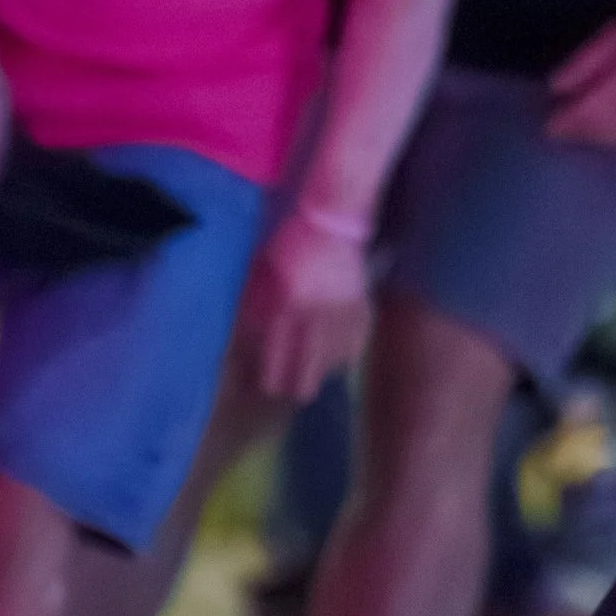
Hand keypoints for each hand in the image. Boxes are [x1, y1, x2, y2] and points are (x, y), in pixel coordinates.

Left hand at [249, 207, 371, 405]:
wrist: (335, 219)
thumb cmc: (294, 240)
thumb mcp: (268, 266)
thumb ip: (261, 297)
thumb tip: (253, 327)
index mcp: (294, 297)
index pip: (282, 342)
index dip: (276, 367)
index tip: (269, 385)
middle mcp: (320, 308)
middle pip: (312, 355)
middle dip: (302, 379)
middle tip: (295, 396)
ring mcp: (346, 308)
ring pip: (337, 349)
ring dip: (324, 369)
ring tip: (315, 382)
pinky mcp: (363, 303)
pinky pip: (358, 336)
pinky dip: (348, 351)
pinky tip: (341, 362)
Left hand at [545, 2, 615, 152]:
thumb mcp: (610, 36)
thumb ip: (582, 64)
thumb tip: (555, 88)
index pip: (585, 116)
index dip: (564, 124)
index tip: (549, 127)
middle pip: (601, 132)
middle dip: (580, 133)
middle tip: (564, 131)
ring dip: (601, 140)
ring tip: (588, 134)